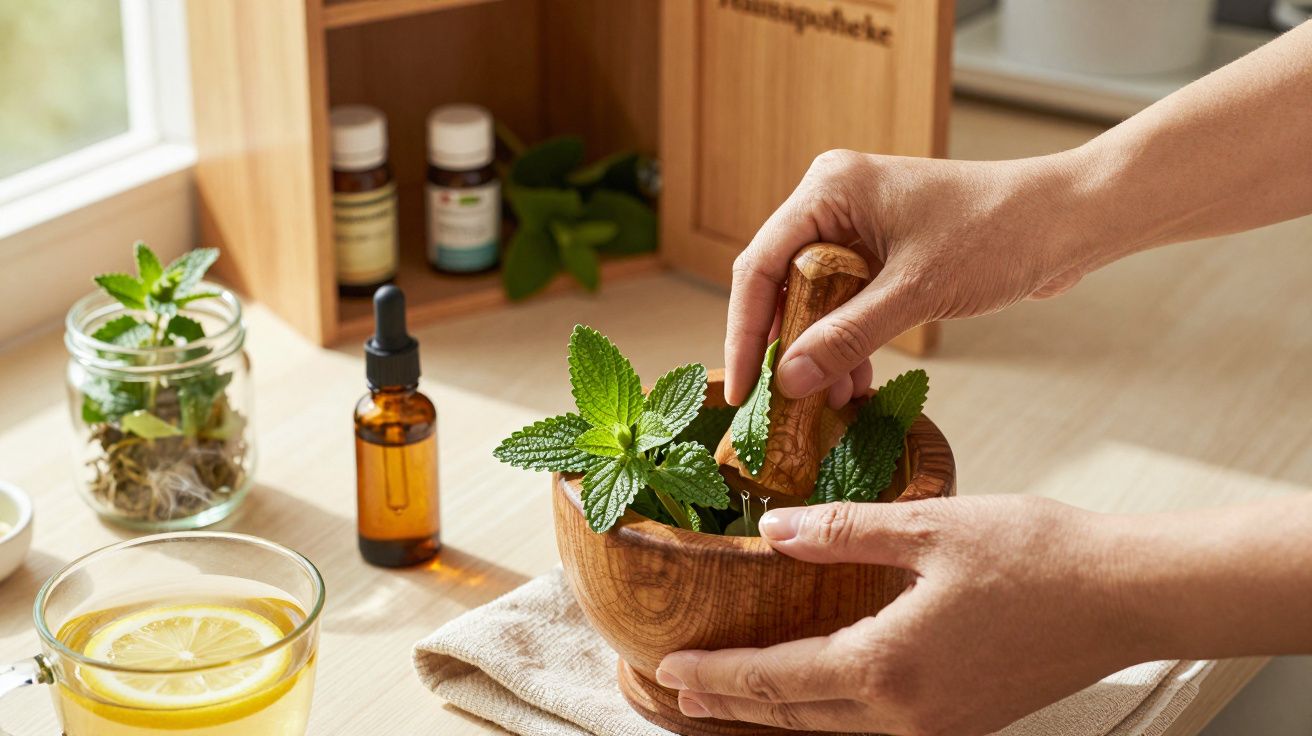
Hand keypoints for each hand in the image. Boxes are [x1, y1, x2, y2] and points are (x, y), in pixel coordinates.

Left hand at [655, 496, 1151, 734]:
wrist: (1126, 597)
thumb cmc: (1036, 556)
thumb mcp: (929, 528)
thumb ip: (841, 534)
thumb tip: (773, 532)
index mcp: (888, 667)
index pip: (777, 681)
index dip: (719, 677)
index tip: (670, 671)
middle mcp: (906, 714)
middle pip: (795, 719)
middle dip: (731, 705)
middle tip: (678, 692)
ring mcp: (938, 728)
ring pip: (832, 732)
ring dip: (776, 717)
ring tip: (731, 699)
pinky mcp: (963, 723)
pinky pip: (872, 731)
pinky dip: (825, 718)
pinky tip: (815, 697)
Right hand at [725, 150, 1101, 407]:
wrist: (1069, 220)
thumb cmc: (999, 233)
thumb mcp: (915, 292)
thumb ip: (846, 337)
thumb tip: (788, 381)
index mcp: (829, 189)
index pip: (760, 266)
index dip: (745, 332)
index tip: (742, 387)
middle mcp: (834, 201)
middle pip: (781, 283)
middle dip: (783, 347)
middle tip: (778, 405)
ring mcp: (859, 225)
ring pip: (813, 298)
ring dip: (818, 351)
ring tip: (826, 403)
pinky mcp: (884, 250)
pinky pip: (845, 302)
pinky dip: (847, 342)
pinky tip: (853, 383)